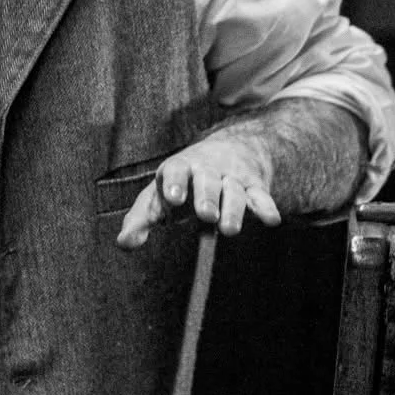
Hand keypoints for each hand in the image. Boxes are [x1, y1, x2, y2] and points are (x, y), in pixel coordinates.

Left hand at [115, 132, 278, 249]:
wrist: (229, 151)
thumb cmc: (184, 181)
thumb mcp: (159, 194)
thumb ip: (140, 218)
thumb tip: (124, 243)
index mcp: (179, 167)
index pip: (175, 170)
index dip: (175, 182)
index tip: (172, 198)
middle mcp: (207, 169)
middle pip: (207, 181)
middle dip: (206, 196)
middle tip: (204, 215)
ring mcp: (232, 177)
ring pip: (234, 191)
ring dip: (233, 209)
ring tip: (228, 230)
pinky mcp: (255, 187)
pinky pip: (261, 197)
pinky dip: (266, 208)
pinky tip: (270, 220)